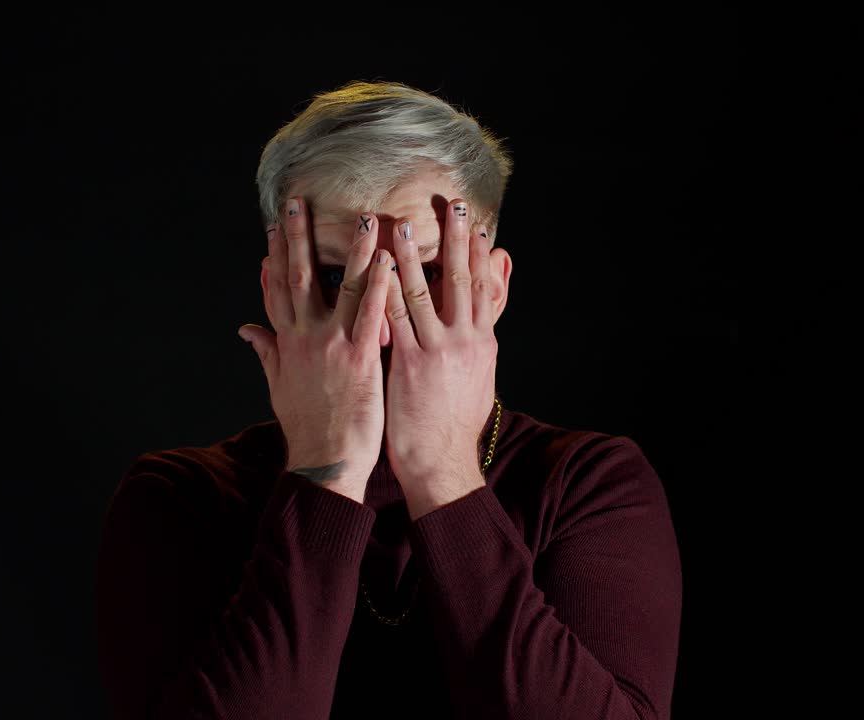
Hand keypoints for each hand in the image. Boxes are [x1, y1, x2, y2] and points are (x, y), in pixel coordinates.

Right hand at [238, 196, 392, 502]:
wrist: (323, 462)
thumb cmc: (306, 427)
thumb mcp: (277, 385)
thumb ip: (265, 351)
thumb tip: (245, 328)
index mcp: (285, 342)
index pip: (275, 289)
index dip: (273, 257)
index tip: (272, 228)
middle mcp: (303, 337)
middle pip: (299, 276)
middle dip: (298, 237)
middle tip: (298, 202)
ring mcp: (331, 345)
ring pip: (342, 287)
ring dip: (353, 250)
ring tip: (363, 217)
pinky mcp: (359, 358)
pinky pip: (372, 314)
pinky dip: (380, 285)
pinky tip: (390, 260)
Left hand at [382, 198, 500, 500]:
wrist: (443, 463)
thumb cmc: (455, 424)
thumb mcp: (479, 378)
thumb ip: (479, 341)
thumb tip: (486, 317)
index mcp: (482, 342)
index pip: (484, 288)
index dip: (480, 254)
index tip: (476, 224)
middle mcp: (465, 341)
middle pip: (464, 279)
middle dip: (459, 240)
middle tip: (456, 205)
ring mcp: (438, 350)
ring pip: (426, 291)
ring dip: (414, 254)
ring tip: (405, 222)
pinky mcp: (411, 364)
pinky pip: (395, 318)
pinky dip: (386, 290)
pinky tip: (377, 266)